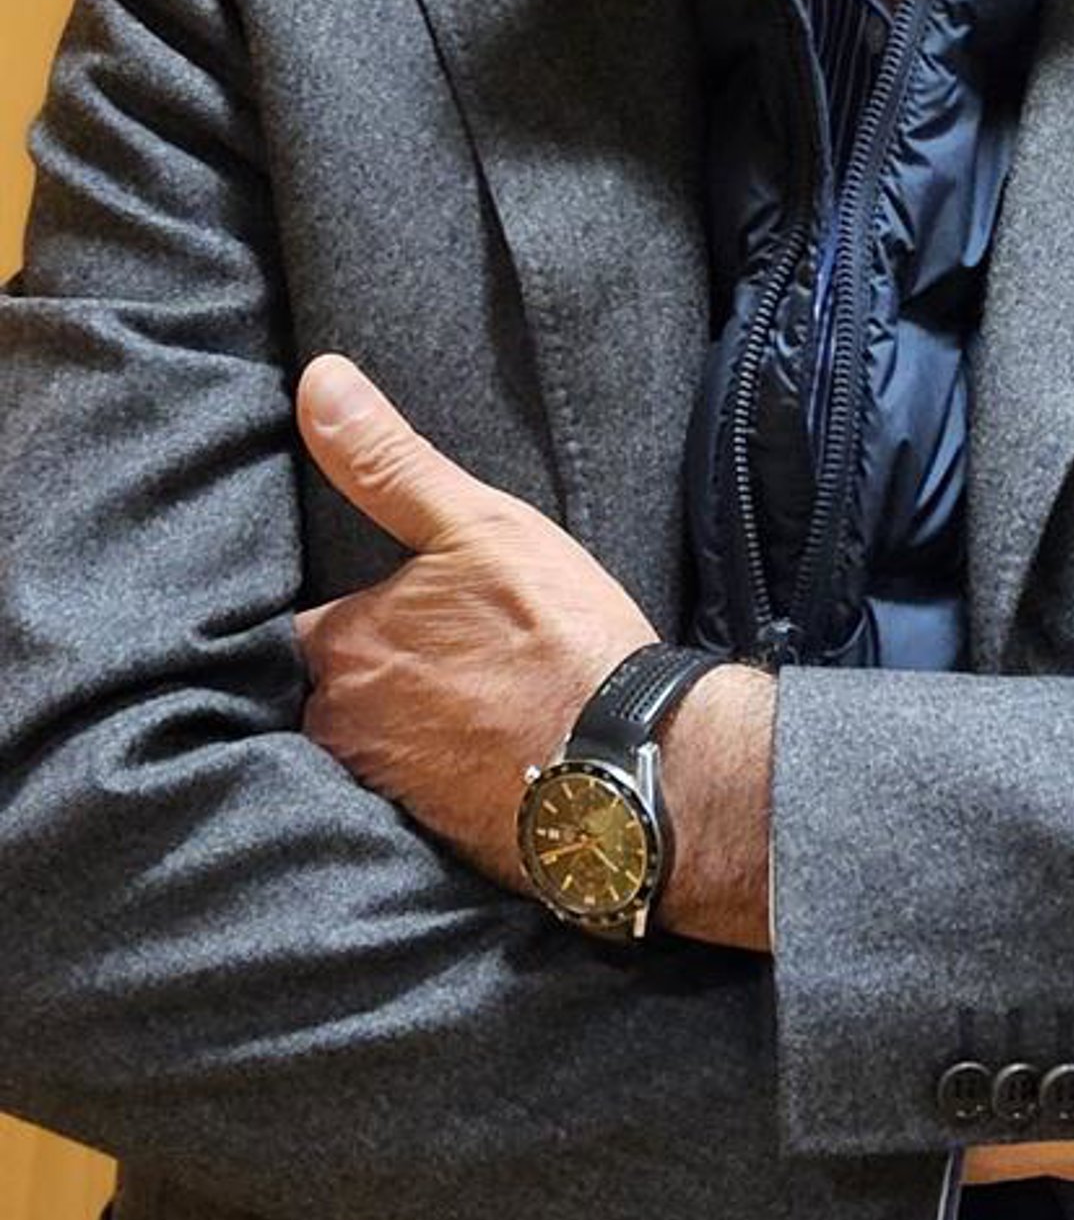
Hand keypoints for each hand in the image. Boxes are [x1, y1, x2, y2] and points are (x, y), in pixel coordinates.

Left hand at [293, 355, 653, 890]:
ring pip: (361, 744)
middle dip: (355, 671)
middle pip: (321, 690)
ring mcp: (380, 790)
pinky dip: (426, 775)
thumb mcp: (476, 525)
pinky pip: (402, 796)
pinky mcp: (425, 839)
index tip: (358, 598)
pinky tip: (469, 754)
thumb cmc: (556, 638)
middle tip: (414, 650)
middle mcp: (340, 727)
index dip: (327, 607)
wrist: (633, 771)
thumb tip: (316, 380)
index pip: (294, 624)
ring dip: (390, 725)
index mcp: (340, 646)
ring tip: (446, 701)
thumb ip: (386, 460)